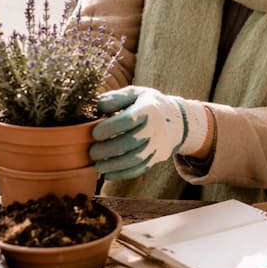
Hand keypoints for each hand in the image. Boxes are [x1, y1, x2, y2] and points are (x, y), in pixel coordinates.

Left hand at [90, 86, 210, 180]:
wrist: (175, 120)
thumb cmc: (147, 104)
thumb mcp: (135, 93)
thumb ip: (116, 98)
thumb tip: (98, 106)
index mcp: (149, 108)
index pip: (129, 119)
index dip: (110, 128)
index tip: (94, 133)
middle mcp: (156, 127)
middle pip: (132, 141)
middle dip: (108, 149)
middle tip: (92, 152)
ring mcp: (158, 144)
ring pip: (136, 159)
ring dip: (114, 165)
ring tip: (97, 166)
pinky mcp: (157, 157)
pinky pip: (140, 168)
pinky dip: (123, 174)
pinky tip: (108, 174)